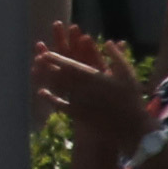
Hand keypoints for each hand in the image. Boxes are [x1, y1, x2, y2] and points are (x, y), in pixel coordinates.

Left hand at [40, 20, 152, 161]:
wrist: (132, 127)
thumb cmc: (131, 99)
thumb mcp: (128, 74)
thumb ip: (116, 56)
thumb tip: (107, 41)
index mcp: (93, 77)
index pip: (70, 65)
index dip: (55, 58)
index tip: (45, 53)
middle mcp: (82, 88)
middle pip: (59, 75)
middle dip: (47, 66)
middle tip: (36, 59)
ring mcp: (79, 102)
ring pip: (58, 88)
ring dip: (46, 78)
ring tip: (35, 71)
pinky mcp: (78, 115)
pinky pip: (60, 105)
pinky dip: (50, 98)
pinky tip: (42, 92)